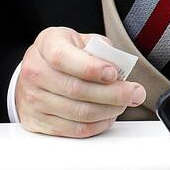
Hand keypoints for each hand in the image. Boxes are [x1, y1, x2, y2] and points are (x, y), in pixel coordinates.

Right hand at [14, 27, 144, 137]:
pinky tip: (110, 115)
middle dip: (113, 93)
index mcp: (46, 45)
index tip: (114, 73)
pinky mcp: (38, 122)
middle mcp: (35, 72)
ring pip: (79, 113)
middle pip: (76, 89)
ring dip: (109, 110)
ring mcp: (33, 99)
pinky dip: (98, 125)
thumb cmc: (64, 53)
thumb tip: (119, 67)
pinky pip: (74, 129)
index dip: (91, 68)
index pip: (63, 58)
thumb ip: (99, 48)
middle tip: (135, 93)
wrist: (36, 71)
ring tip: (125, 103)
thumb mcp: (79, 40)